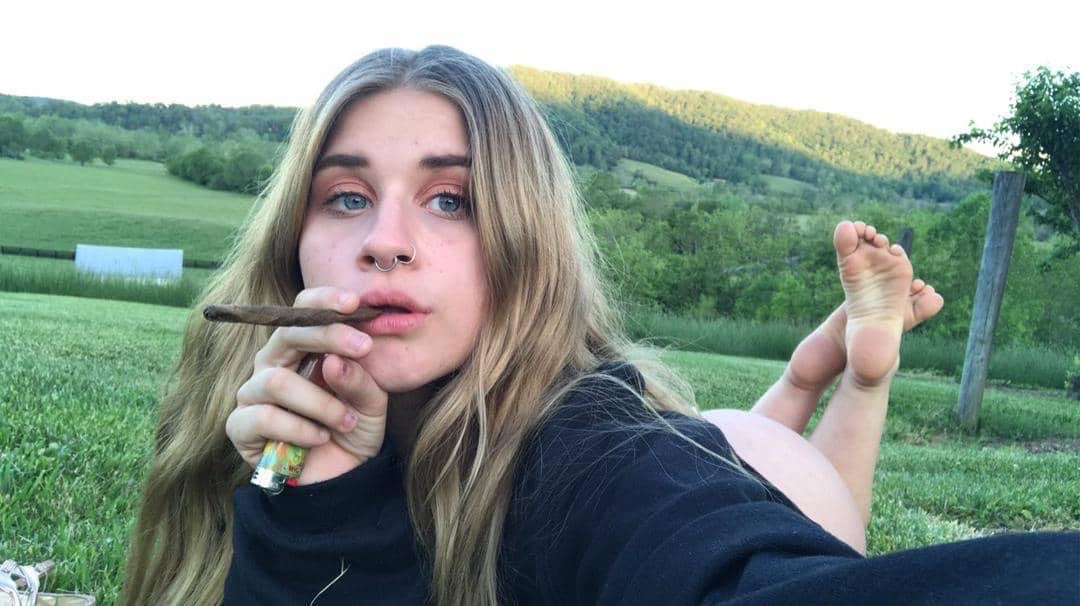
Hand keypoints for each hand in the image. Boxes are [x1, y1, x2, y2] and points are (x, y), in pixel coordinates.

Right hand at [227, 287, 388, 483]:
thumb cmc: (352, 429)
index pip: (302, 311)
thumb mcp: (372, 403)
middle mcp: (273, 364)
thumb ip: (360, 379)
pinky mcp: (240, 425)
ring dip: (320, 402)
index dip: (323, 300)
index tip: (353, 303)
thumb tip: (334, 360)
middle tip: (363, 348)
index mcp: (303, 350)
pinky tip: (319, 438)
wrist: (343, 478)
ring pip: (277, 381)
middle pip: (287, 334)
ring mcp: (253, 393)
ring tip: (345, 420)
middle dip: (327, 336)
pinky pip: (263, 416)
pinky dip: (299, 428)